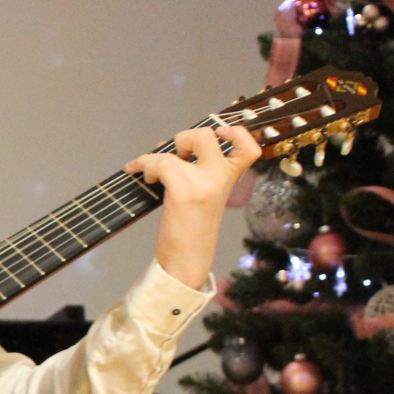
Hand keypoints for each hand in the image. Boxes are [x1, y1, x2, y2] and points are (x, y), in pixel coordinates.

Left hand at [126, 125, 260, 288]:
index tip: (218, 133)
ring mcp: (204, 185)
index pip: (249, 147)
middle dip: (183, 137)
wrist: (188, 261)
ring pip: (174, 151)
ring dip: (152, 158)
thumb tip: (168, 146)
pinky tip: (143, 177)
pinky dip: (145, 166)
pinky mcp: (184, 194)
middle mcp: (221, 178)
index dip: (236, 132)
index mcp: (230, 179)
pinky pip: (162, 164)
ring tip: (148, 172)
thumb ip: (193, 170)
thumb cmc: (191, 229)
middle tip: (173, 155)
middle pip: (207, 135)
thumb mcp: (202, 195)